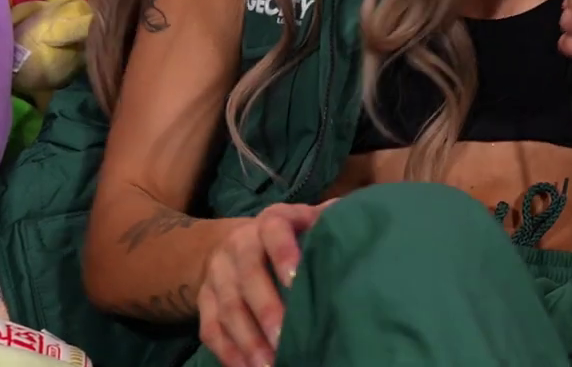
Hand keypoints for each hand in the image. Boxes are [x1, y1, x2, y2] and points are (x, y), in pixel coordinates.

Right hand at [197, 200, 332, 366]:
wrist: (233, 241)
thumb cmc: (289, 235)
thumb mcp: (308, 219)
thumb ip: (331, 220)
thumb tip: (368, 223)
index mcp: (271, 221)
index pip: (274, 231)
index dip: (283, 253)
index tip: (296, 280)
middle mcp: (239, 244)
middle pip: (248, 277)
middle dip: (266, 310)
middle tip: (284, 339)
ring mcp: (218, 274)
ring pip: (228, 307)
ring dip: (247, 340)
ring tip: (268, 365)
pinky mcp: (204, 300)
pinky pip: (211, 329)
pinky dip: (228, 352)